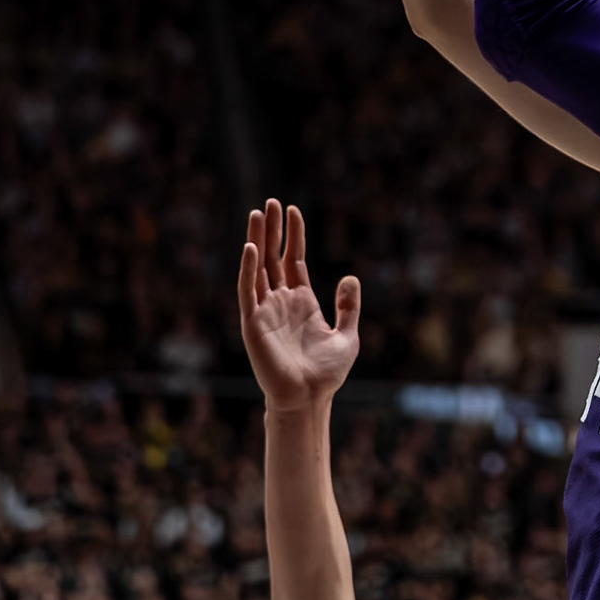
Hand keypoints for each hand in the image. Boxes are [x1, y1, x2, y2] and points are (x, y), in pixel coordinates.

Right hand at [237, 200, 361, 412]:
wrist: (309, 398)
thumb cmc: (327, 373)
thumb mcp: (347, 335)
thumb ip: (349, 306)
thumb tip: (350, 276)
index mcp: (302, 301)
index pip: (294, 260)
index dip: (294, 236)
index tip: (293, 210)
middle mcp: (281, 301)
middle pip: (273, 257)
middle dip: (272, 230)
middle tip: (271, 202)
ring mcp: (266, 310)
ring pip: (259, 268)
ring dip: (257, 241)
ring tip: (258, 213)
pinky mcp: (253, 323)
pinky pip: (249, 291)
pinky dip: (249, 270)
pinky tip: (251, 248)